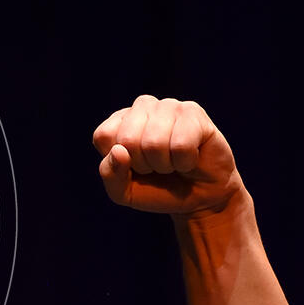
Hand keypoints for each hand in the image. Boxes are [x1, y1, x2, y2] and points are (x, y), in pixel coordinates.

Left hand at [92, 95, 243, 218]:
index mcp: (119, 121)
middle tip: (157, 167)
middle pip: (128, 139)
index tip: (135, 167)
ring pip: (154, 142)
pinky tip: (190, 158)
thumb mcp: (124, 192)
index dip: (120, 162)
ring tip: (173, 162)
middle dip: (143, 165)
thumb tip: (118, 150)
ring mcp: (168, 106)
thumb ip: (110, 174)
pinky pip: (181, 145)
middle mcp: (142, 107)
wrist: (199, 198)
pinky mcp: (193, 112)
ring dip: (165, 164)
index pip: (104, 136)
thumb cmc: (157, 190)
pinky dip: (185, 162)